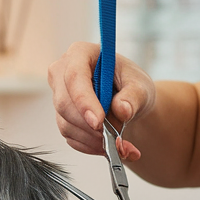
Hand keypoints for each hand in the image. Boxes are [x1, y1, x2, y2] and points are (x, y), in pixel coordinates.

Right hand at [48, 42, 156, 159]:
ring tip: (118, 143)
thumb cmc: (132, 86)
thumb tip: (122, 110)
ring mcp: (58, 96)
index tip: (98, 122)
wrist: (128, 102)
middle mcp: (62, 73)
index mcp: (80, 53)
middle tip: (113, 137)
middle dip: (88, 125)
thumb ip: (133, 96)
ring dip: (92, 138)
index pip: (74, 77)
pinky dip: (90, 145)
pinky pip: (70, 136)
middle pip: (64, 103)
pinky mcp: (60, 117)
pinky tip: (107, 144)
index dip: (83, 101)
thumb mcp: (140, 86)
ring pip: (66, 123)